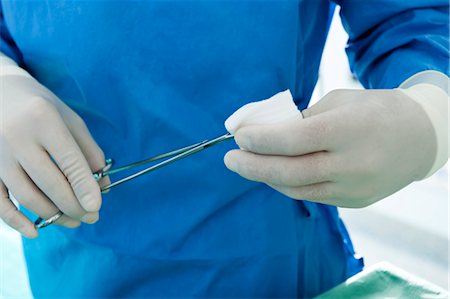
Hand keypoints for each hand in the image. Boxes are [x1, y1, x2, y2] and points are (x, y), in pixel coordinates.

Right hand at [0, 74, 109, 237]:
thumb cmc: (41, 106)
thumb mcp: (70, 119)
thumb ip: (89, 151)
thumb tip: (103, 185)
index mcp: (43, 119)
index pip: (68, 160)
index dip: (84, 186)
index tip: (97, 206)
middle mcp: (17, 137)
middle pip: (49, 183)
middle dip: (74, 206)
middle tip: (91, 217)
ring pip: (26, 195)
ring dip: (53, 215)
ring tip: (74, 221)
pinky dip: (15, 220)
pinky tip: (35, 231)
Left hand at [224, 89, 436, 207]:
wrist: (419, 138)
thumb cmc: (374, 110)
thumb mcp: (339, 101)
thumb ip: (301, 119)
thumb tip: (262, 133)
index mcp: (349, 129)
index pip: (295, 139)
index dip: (261, 140)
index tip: (239, 136)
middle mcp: (353, 164)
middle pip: (291, 172)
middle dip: (253, 166)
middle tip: (230, 159)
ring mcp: (355, 188)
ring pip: (297, 189)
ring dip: (266, 178)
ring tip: (247, 165)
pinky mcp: (355, 202)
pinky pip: (311, 196)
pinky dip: (288, 185)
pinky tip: (274, 174)